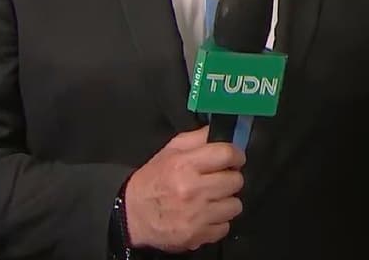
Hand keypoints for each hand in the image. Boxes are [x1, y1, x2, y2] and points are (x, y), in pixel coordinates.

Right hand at [123, 125, 245, 252]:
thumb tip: (221, 133)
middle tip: (218, 180)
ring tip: (212, 199)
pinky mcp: (198, 235)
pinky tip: (205, 216)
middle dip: (230, 179)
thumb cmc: (152, 181)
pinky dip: (218, 222)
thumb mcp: (169, 151)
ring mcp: (196, 215)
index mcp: (185, 165)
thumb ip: (197, 138)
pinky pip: (225, 227)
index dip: (235, 155)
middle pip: (236, 180)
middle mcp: (192, 190)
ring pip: (235, 205)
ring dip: (226, 202)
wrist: (133, 216)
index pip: (227, 154)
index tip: (234, 159)